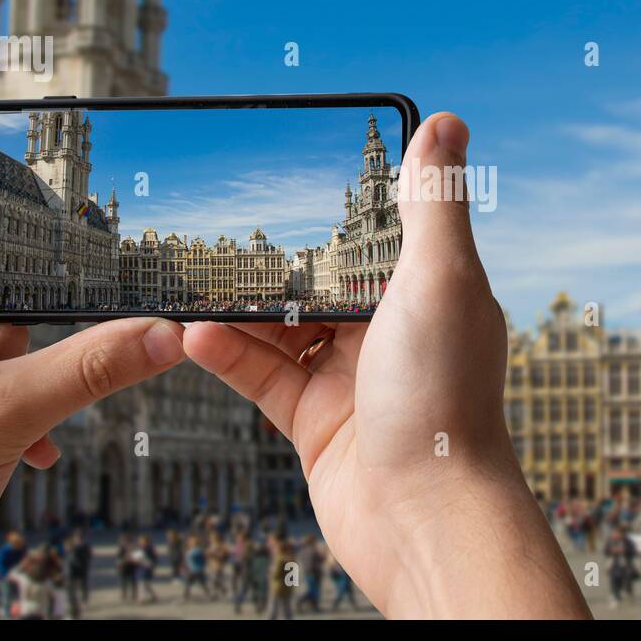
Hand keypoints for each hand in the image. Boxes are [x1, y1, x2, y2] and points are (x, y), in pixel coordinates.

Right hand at [183, 113, 589, 617]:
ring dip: (242, 306)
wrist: (424, 517)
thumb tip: (447, 123)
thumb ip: (432, 203)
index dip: (339, 210)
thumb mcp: (439, 279)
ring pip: (285, 328)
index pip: (379, 237)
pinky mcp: (315, 422)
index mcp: (430, 296)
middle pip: (323, 282)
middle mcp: (393, 336)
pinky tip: (193, 332)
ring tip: (195, 276)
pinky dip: (229, 353)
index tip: (291, 173)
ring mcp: (352, 380)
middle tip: (223, 227)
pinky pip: (262, 375)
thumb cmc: (444, 396)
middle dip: (278, 259)